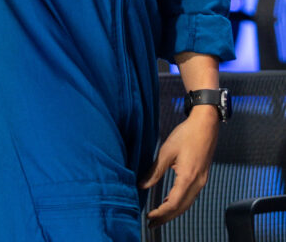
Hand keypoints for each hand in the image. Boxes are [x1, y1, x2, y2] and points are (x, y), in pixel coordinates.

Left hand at [141, 106, 218, 225]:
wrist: (206, 124)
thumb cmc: (186, 134)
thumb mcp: (167, 151)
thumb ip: (155, 170)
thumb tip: (142, 185)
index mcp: (188, 177)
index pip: (173, 204)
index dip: (160, 213)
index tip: (148, 216)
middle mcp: (197, 183)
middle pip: (181, 208)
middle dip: (166, 218)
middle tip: (152, 224)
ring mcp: (202, 181)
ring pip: (187, 204)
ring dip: (173, 212)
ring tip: (159, 217)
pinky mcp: (202, 177)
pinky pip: (190, 196)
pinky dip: (180, 203)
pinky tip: (170, 202)